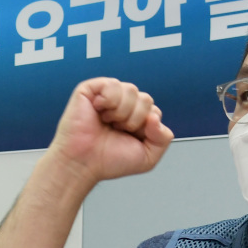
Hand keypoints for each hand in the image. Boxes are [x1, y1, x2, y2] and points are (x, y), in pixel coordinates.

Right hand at [47, 77, 173, 188]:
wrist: (83, 163)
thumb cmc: (108, 161)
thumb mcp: (148, 157)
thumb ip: (163, 138)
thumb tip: (155, 117)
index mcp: (135, 118)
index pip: (154, 111)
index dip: (146, 126)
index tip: (130, 138)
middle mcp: (123, 105)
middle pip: (146, 99)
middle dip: (135, 119)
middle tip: (117, 130)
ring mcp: (107, 96)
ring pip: (131, 90)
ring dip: (122, 112)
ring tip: (108, 122)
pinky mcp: (91, 90)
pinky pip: (112, 84)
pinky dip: (109, 101)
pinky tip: (99, 111)